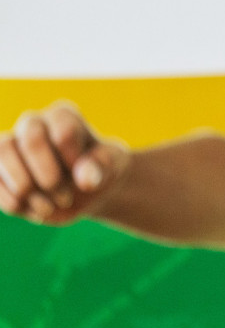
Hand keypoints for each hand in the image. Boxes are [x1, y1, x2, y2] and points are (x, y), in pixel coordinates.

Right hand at [0, 101, 127, 224]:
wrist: (83, 190)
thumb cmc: (99, 170)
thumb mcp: (111, 166)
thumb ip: (102, 167)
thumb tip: (85, 178)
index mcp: (63, 116)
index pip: (64, 132)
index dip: (73, 161)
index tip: (86, 178)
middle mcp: (33, 124)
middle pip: (31, 139)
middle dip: (48, 175)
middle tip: (65, 197)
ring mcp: (11, 145)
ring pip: (3, 151)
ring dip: (25, 186)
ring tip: (48, 208)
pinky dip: (10, 199)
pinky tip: (34, 211)